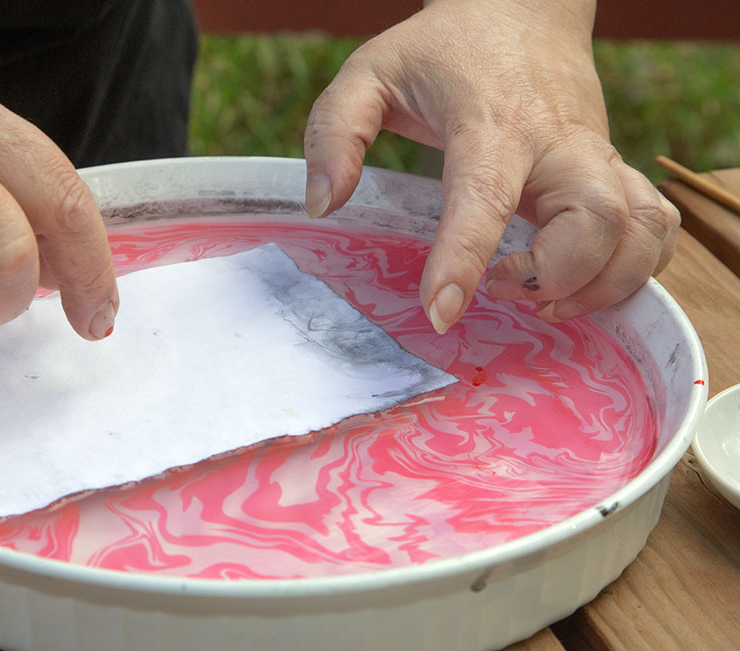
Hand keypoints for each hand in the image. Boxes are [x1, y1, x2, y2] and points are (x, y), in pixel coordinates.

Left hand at [303, 0, 678, 331]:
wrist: (520, 7)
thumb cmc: (441, 49)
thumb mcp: (369, 74)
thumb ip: (335, 135)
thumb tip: (323, 206)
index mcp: (491, 122)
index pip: (486, 196)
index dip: (464, 259)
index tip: (441, 312)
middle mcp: (557, 143)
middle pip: (597, 221)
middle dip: (556, 277)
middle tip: (500, 290)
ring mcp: (595, 156)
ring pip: (641, 230)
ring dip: (604, 284)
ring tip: (545, 302)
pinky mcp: (612, 168)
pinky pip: (655, 224)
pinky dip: (636, 267)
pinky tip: (583, 283)